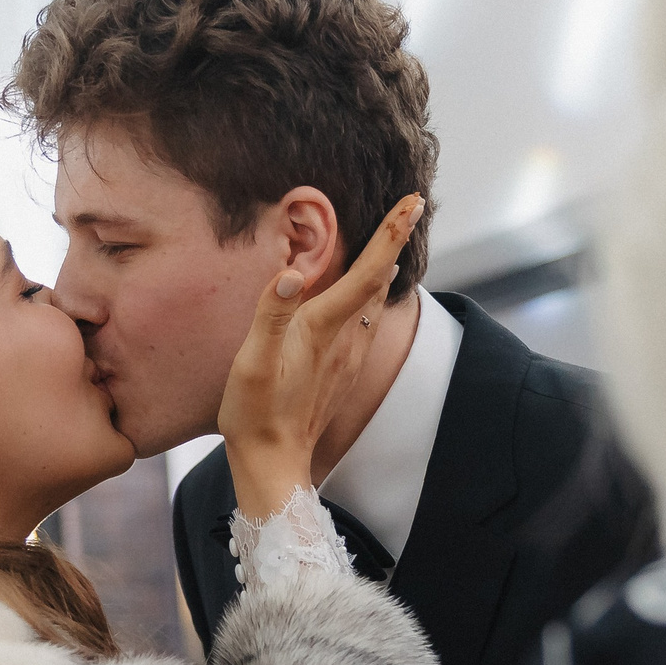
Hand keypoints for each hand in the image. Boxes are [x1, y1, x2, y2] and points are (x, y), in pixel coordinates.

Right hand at [219, 194, 425, 520]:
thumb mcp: (252, 361)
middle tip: (408, 206)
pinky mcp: (342, 371)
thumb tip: (293, 273)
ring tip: (390, 241)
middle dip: (395, 240)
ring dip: (386, 267)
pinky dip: (373, 295)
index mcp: (323, 327)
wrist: (273, 464)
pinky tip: (369, 295)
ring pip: (377, 301)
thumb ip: (271, 315)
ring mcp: (347, 357)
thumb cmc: (255, 413)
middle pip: (380, 280)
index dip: (391, 233)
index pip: (369, 271)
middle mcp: (345, 339)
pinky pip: (367, 322)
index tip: (413, 200)